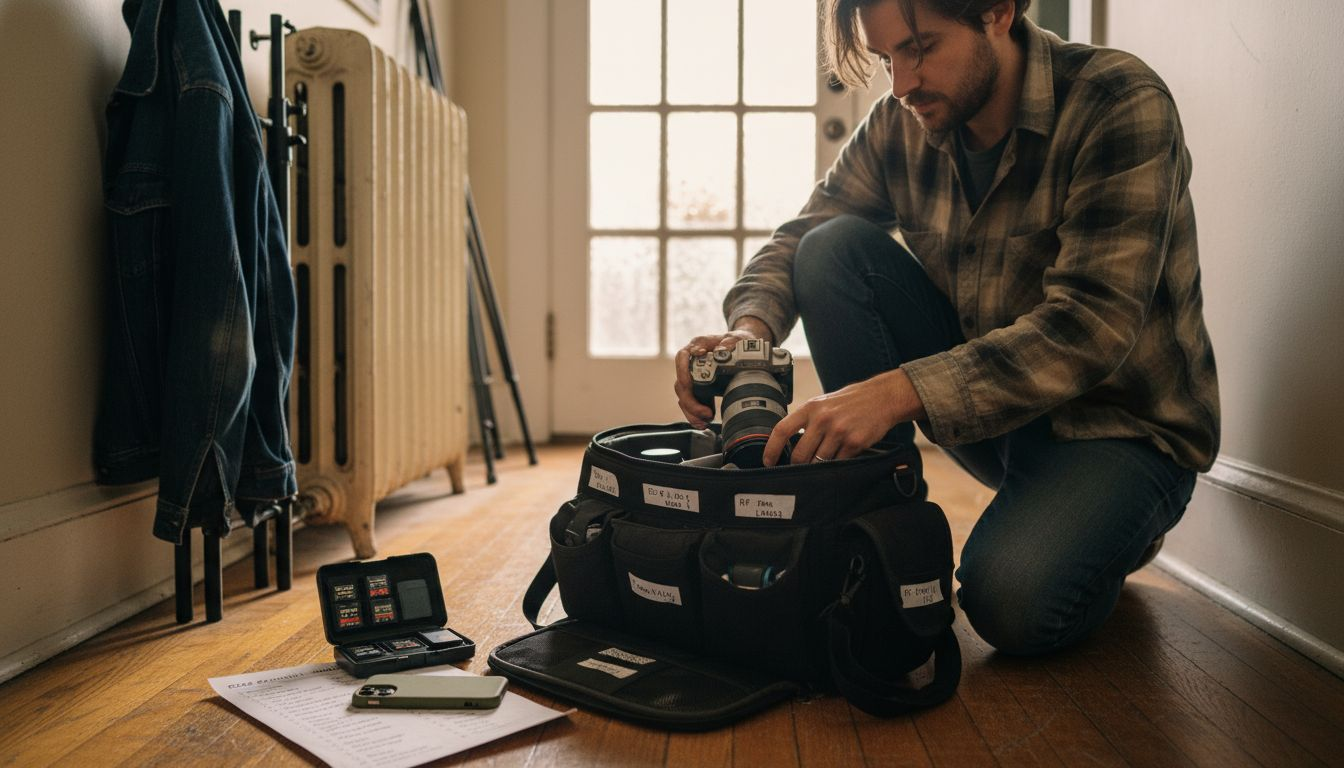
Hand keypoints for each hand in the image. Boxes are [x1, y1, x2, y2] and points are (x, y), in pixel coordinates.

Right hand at [673, 321, 769, 428]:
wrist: (742, 346)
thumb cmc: (738, 340)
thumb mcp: (739, 338)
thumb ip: (731, 341)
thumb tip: (722, 349)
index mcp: (698, 346)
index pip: (682, 357)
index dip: (682, 371)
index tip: (688, 384)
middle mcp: (692, 361)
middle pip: (681, 383)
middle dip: (690, 401)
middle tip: (705, 412)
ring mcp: (694, 375)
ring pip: (684, 396)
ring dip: (691, 412)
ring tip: (704, 422)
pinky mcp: (699, 387)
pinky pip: (692, 402)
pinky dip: (695, 415)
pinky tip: (703, 423)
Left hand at [763, 368, 924, 465]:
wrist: (882, 397)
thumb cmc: (851, 401)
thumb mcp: (823, 403)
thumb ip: (806, 420)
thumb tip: (789, 443)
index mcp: (810, 408)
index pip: (782, 430)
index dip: (771, 449)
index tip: (768, 462)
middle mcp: (822, 419)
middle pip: (799, 454)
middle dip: (798, 466)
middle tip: (800, 468)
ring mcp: (839, 431)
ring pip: (819, 462)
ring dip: (818, 466)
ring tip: (824, 461)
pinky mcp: (854, 442)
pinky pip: (838, 463)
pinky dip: (837, 464)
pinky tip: (841, 457)